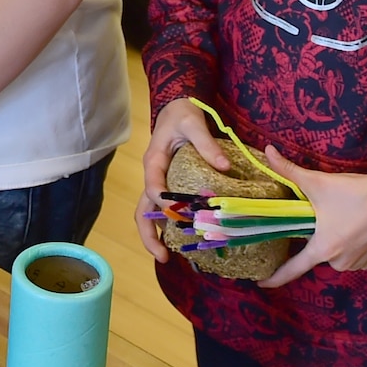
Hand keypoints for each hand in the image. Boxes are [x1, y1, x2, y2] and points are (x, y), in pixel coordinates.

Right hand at [136, 97, 229, 260]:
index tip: (178, 214)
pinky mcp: (168, 187)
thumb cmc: (181, 115)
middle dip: (149, 235)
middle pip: (142, 210)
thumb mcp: (193, 123)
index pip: (152, 187)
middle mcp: (152, 177)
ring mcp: (158, 183)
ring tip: (168, 257)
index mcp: (154, 161)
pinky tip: (183, 239)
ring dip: (156, 235)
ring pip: (149, 214)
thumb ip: (207, 143)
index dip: (162, 203)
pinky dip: (169, 226)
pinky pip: (163, 211)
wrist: (176, 108)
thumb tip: (224, 166)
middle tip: (163, 256)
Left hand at [256, 146, 366, 288]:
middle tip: (321, 216)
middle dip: (314, 237)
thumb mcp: (318, 182)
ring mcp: (357, 263)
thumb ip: (288, 170)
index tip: (260, 283)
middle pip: (315, 252)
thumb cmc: (356, 194)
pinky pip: (351, 255)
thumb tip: (267, 152)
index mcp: (322, 249)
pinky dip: (348, 243)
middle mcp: (339, 262)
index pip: (293, 269)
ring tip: (340, 217)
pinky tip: (354, 225)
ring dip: (333, 239)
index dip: (275, 277)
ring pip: (334, 253)